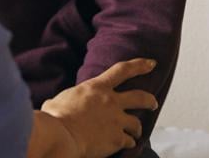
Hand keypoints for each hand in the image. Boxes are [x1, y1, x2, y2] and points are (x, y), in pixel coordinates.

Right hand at [40, 58, 158, 157]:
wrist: (61, 136)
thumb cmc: (55, 118)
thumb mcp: (59, 100)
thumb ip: (66, 100)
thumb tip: (55, 104)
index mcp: (96, 87)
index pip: (122, 70)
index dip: (139, 65)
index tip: (151, 63)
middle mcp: (111, 102)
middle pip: (140, 97)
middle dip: (150, 100)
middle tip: (153, 103)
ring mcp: (116, 121)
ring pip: (137, 123)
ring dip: (137, 128)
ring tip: (135, 133)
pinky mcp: (117, 139)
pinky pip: (129, 142)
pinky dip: (128, 143)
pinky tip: (125, 145)